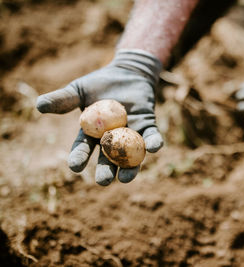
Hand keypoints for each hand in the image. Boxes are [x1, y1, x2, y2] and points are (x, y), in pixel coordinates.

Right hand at [36, 49, 162, 185]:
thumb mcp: (78, 90)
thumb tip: (38, 106)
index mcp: (93, 134)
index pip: (84, 148)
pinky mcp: (147, 125)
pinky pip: (151, 136)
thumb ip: (62, 100)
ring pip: (131, 155)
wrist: (126, 71)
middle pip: (108, 158)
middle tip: (103, 181)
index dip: (80, 157)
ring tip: (126, 178)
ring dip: (130, 167)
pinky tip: (154, 148)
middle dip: (106, 170)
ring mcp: (131, 134)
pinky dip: (153, 142)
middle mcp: (112, 139)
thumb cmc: (100, 82)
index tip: (75, 167)